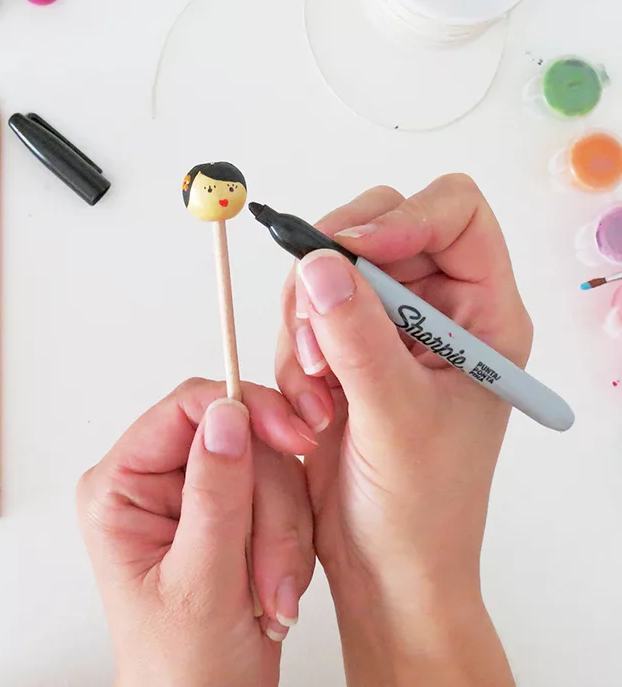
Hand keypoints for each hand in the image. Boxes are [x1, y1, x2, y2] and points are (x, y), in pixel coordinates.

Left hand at [78, 378, 315, 686]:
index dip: (247, 410)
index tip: (294, 436)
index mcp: (122, 487)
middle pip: (240, 439)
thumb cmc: (183, 670)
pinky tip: (273, 589)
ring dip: (282, 535)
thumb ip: (215, 494)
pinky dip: (291, 543)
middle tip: (272, 574)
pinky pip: (283, 496)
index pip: (186, 408)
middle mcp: (156, 481)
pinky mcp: (233, 512)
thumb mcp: (200, 583)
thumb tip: (228, 413)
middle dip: (269, 509)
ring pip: (269, 468)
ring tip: (270, 595)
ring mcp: (197, 495)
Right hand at [276, 176, 530, 684]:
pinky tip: (311, 407)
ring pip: (330, 267)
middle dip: (336, 274)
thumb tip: (317, 263)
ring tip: (318, 391)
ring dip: (308, 322)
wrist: (384, 564)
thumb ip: (358, 337)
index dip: (404, 218)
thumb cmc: (421, 506)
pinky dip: (294, 349)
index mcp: (482, 313)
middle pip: (380, 226)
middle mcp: (438, 307)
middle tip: (315, 334)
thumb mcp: (396, 416)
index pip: (455, 212)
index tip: (351, 253)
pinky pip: (304, 310)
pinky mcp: (345, 346)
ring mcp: (389, 324)